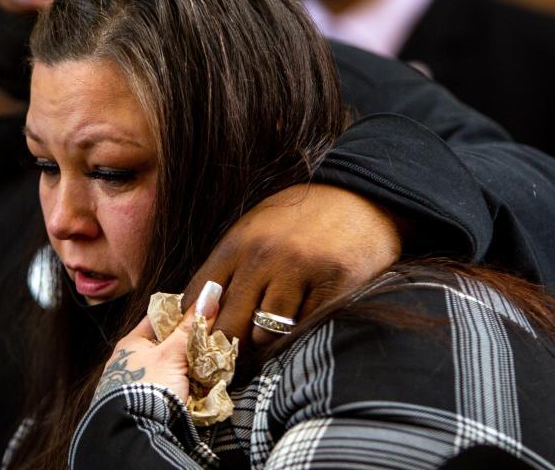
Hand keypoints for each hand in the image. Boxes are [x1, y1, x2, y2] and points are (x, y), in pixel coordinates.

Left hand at [93, 283, 222, 402]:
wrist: (134, 434)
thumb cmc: (148, 387)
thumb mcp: (172, 353)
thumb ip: (191, 326)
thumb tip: (210, 292)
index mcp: (131, 343)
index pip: (159, 317)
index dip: (182, 312)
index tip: (204, 310)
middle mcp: (131, 361)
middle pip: (166, 344)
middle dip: (188, 344)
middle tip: (212, 340)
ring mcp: (136, 384)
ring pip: (169, 367)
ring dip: (188, 368)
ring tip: (210, 365)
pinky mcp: (144, 404)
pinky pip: (168, 388)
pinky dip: (183, 387)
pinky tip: (198, 388)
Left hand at [183, 184, 401, 344]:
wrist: (360, 199)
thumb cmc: (301, 219)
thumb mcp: (255, 230)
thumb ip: (229, 267)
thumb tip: (199, 310)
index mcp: (236, 243)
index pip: (197, 297)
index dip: (193, 325)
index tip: (198, 339)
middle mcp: (262, 257)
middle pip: (227, 325)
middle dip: (227, 345)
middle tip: (233, 355)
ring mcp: (298, 272)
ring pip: (264, 334)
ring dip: (268, 339)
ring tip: (275, 328)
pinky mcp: (331, 286)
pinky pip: (303, 329)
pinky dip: (300, 331)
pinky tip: (305, 316)